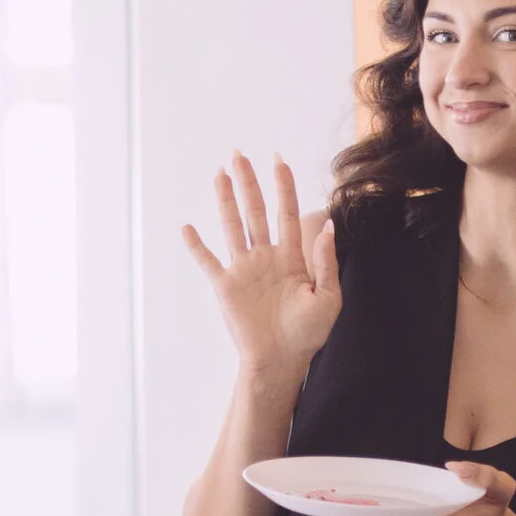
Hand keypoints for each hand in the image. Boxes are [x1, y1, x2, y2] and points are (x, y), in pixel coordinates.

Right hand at [182, 153, 339, 385]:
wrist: (281, 361)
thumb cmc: (307, 334)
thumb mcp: (327, 298)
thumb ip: (326, 263)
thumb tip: (328, 227)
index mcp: (291, 258)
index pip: (287, 214)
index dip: (284, 187)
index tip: (279, 160)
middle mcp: (265, 258)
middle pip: (255, 211)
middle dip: (248, 182)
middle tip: (239, 154)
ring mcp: (244, 270)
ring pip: (232, 227)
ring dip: (225, 200)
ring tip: (219, 174)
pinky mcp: (225, 287)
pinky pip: (208, 262)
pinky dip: (196, 246)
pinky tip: (188, 227)